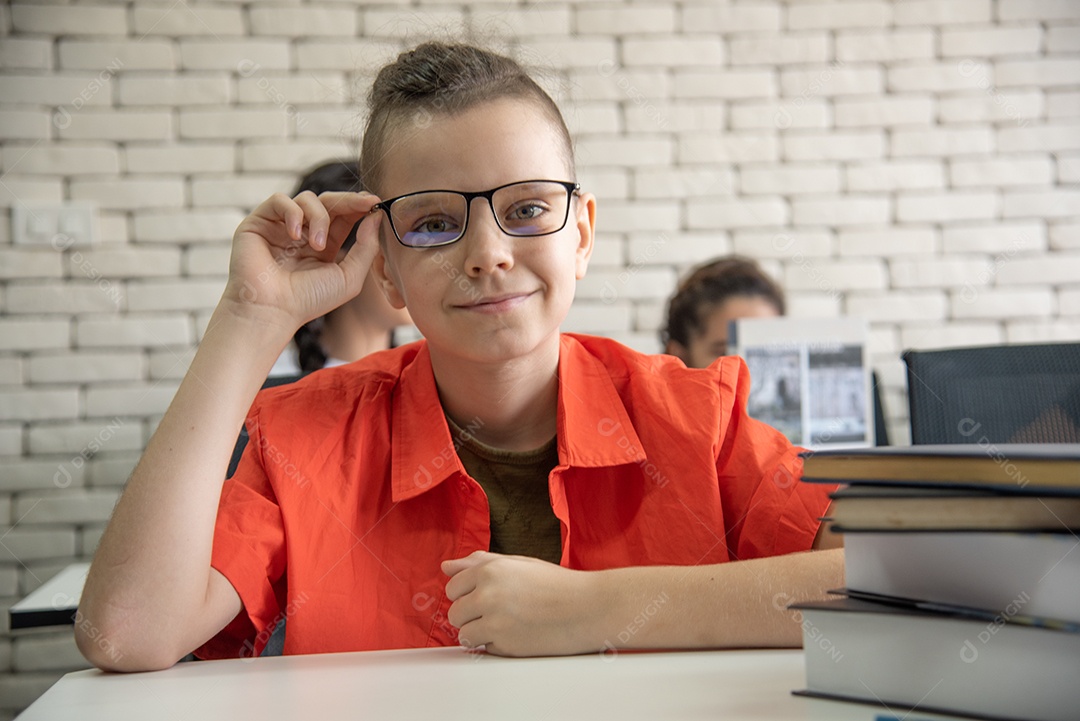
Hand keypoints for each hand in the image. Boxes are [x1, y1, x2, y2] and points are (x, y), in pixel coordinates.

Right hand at [223, 190, 383, 329]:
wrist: (271, 310)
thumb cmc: (309, 300)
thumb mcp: (349, 277)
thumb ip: (366, 247)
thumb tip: (376, 216)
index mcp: (324, 246)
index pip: (343, 216)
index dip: (359, 206)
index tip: (375, 202)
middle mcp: (303, 234)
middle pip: (328, 202)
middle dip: (348, 201)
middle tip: (364, 204)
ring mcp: (281, 227)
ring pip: (307, 199)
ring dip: (320, 217)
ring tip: (318, 246)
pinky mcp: (259, 222)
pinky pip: (280, 200)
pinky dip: (293, 212)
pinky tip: (295, 234)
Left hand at [442, 551, 602, 656]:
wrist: (587, 608)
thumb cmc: (555, 584)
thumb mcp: (518, 564)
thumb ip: (480, 563)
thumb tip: (447, 566)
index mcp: (490, 569)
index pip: (452, 587)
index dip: (468, 594)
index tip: (487, 597)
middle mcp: (488, 593)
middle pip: (454, 612)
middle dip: (471, 615)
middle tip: (499, 612)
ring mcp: (495, 620)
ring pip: (464, 634)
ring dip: (480, 633)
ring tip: (507, 625)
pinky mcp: (505, 644)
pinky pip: (483, 649)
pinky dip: (496, 646)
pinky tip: (518, 635)